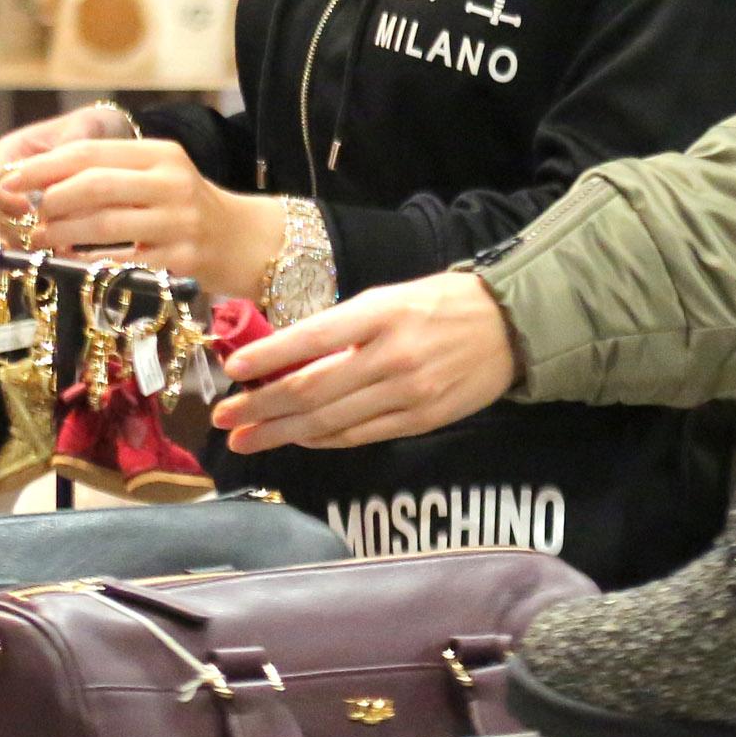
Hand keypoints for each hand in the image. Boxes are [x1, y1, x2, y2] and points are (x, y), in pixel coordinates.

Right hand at [0, 102, 133, 237]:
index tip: (33, 210)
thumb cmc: (91, 125)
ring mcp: (20, 201)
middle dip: (21, 228)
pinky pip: (33, 238)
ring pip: (14, 231)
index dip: (9, 202)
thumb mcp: (83, 130)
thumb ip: (67, 154)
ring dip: (33, 242)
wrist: (106, 132)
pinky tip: (66, 253)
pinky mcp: (37, 218)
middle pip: (0, 214)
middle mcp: (9, 180)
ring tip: (59, 249)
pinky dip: (47, 246)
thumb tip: (54, 184)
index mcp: (9, 151)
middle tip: (47, 239)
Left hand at [0, 137, 285, 298]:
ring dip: (62, 233)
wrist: (244, 241)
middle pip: (96, 186)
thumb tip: (40, 184)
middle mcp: (172, 183)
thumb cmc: (186, 208)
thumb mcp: (159, 176)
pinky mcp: (181, 261)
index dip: (45, 166)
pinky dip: (88, 263)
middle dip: (51, 199)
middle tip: (28, 214)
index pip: (92, 153)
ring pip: (104, 225)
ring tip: (41, 238)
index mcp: (161, 155)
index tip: (11, 178)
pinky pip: (121, 262)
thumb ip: (111, 174)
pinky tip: (70, 263)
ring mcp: (179, 223)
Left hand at [211, 271, 515, 451]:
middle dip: (261, 406)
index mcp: (382, 314)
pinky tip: (297, 438)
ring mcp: (407, 393)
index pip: (313, 337)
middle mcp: (392, 356)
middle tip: (224, 418)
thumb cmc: (443, 303)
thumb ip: (345, 326)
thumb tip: (288, 354)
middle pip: (312, 389)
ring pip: (330, 420)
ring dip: (281, 432)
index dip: (269, 355)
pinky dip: (322, 439)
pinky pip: (359, 435)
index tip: (233, 368)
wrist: (511, 327)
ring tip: (246, 438)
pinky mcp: (421, 421)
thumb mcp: (392, 297)